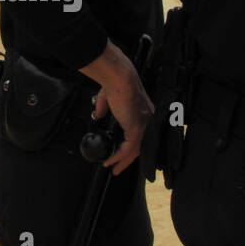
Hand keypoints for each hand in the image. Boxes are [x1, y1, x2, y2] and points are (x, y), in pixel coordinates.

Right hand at [91, 61, 153, 175]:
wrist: (118, 77)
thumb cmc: (115, 82)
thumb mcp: (106, 98)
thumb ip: (103, 107)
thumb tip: (98, 115)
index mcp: (142, 110)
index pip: (139, 133)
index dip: (131, 144)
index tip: (122, 152)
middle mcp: (145, 119)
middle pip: (139, 145)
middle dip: (128, 158)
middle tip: (118, 166)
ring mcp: (142, 125)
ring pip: (135, 150)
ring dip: (122, 161)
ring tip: (113, 168)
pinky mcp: (136, 129)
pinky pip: (127, 149)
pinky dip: (118, 157)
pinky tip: (110, 161)